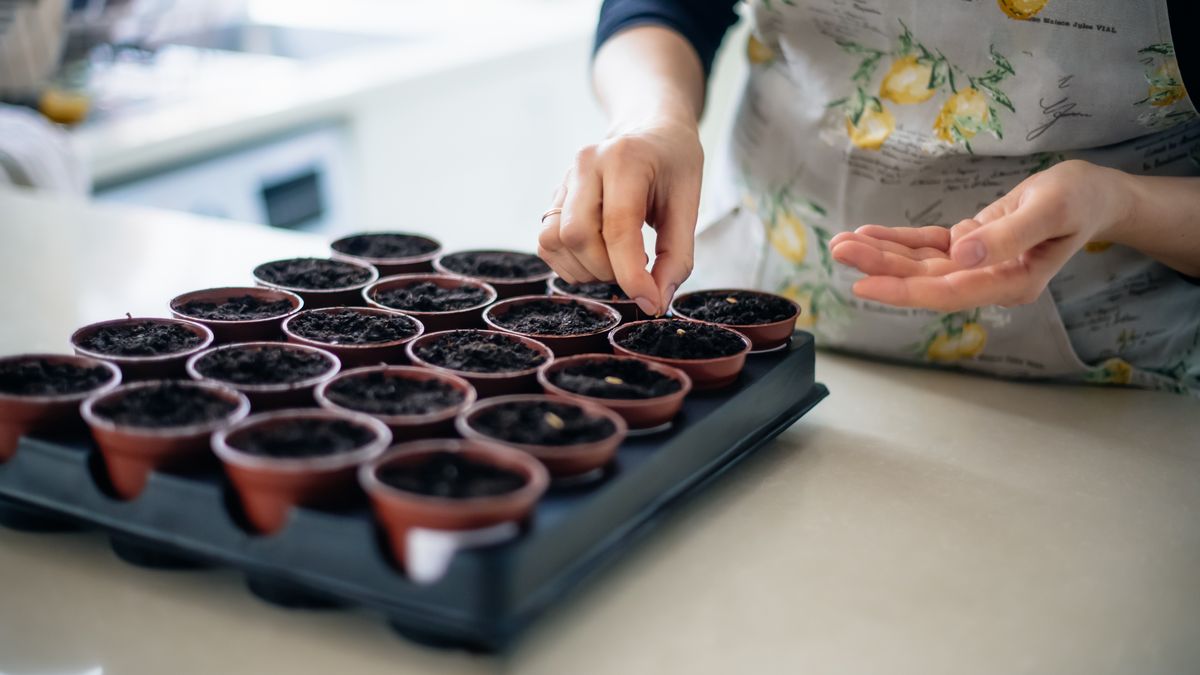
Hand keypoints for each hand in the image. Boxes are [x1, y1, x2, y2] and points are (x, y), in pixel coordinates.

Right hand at [538, 117, 703, 315]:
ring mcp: (564, 179)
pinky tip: (598, 257)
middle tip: (637, 270)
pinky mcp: (555, 197)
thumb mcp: (689, 204)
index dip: (631, 274)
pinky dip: (571, 264)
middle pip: (577, 235)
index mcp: (624, 159)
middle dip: (607, 270)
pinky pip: (546, 244)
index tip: (649, 301)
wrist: (650, 132)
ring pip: (553, 242)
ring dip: (585, 269)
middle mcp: (586, 165)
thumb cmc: (673, 165)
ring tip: (617, 262)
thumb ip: (677, 256)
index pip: (618, 227)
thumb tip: (656, 301)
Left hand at [829, 160, 1133, 311]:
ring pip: (920, 264)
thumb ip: (1007, 236)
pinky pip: (927, 246)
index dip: (903, 290)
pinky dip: (898, 241)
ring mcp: (976, 266)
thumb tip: (962, 255)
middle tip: (837, 250)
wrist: (1092, 194)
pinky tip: (867, 235)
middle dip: (879, 267)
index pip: (948, 292)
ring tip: (840, 243)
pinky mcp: (970, 246)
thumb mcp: (1050, 210)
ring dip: (880, 253)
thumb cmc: (1079, 199)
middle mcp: (987, 281)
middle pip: (925, 279)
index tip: (863, 285)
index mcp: (1011, 282)